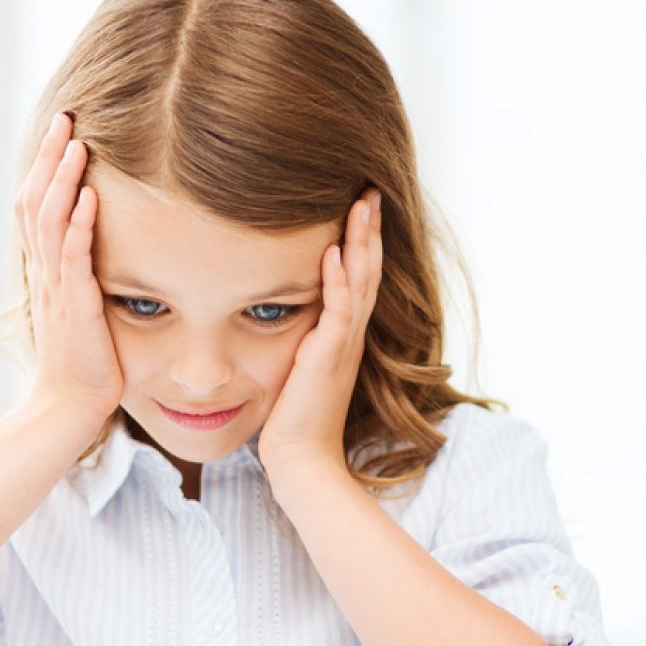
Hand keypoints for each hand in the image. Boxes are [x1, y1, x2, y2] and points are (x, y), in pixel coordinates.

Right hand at [16, 114, 121, 421]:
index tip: (59, 132)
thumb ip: (83, 274)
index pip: (35, 206)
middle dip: (49, 157)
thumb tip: (99, 245)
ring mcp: (57, 287)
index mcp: (45, 270)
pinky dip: (81, 224)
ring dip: (63, 179)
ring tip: (76, 142)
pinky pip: (74, 257)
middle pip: (36, 201)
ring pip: (51, 221)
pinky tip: (91, 196)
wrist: (67, 405)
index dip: (43, 167)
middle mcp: (45, 272)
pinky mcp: (75, 305)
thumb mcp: (80, 308)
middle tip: (63, 117)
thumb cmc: (82, 362)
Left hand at [258, 188, 382, 485]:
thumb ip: (298, 335)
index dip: (361, 238)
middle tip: (370, 187)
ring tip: (362, 204)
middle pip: (366, 268)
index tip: (360, 201)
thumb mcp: (297, 364)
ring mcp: (342, 344)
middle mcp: (348, 334)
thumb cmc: (293, 417)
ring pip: (359, 282)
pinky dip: (337, 281)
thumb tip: (275, 306)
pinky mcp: (328, 358)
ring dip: (361, 242)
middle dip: (368, 227)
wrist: (301, 459)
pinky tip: (333, 253)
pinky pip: (337, 313)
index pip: (357, 274)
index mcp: (342, 333)